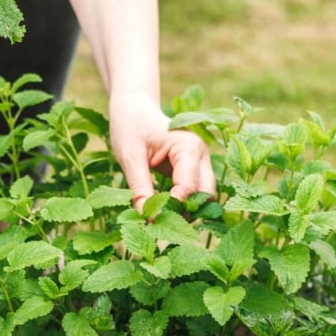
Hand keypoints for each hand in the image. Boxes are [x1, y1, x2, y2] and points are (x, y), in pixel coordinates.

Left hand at [109, 94, 215, 213]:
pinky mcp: (194, 170)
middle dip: (185, 213)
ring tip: (158, 220)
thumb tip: (146, 217)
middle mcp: (201, 154)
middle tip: (158, 224)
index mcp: (188, 146)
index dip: (172, 207)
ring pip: (204, 197)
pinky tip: (162, 211)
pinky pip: (196, 194)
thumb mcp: (129, 156)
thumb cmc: (130, 127)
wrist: (133, 111)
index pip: (188, 187)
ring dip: (186, 211)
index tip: (150, 221)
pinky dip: (183, 205)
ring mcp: (201, 162)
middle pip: (205, 195)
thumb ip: (139, 186)